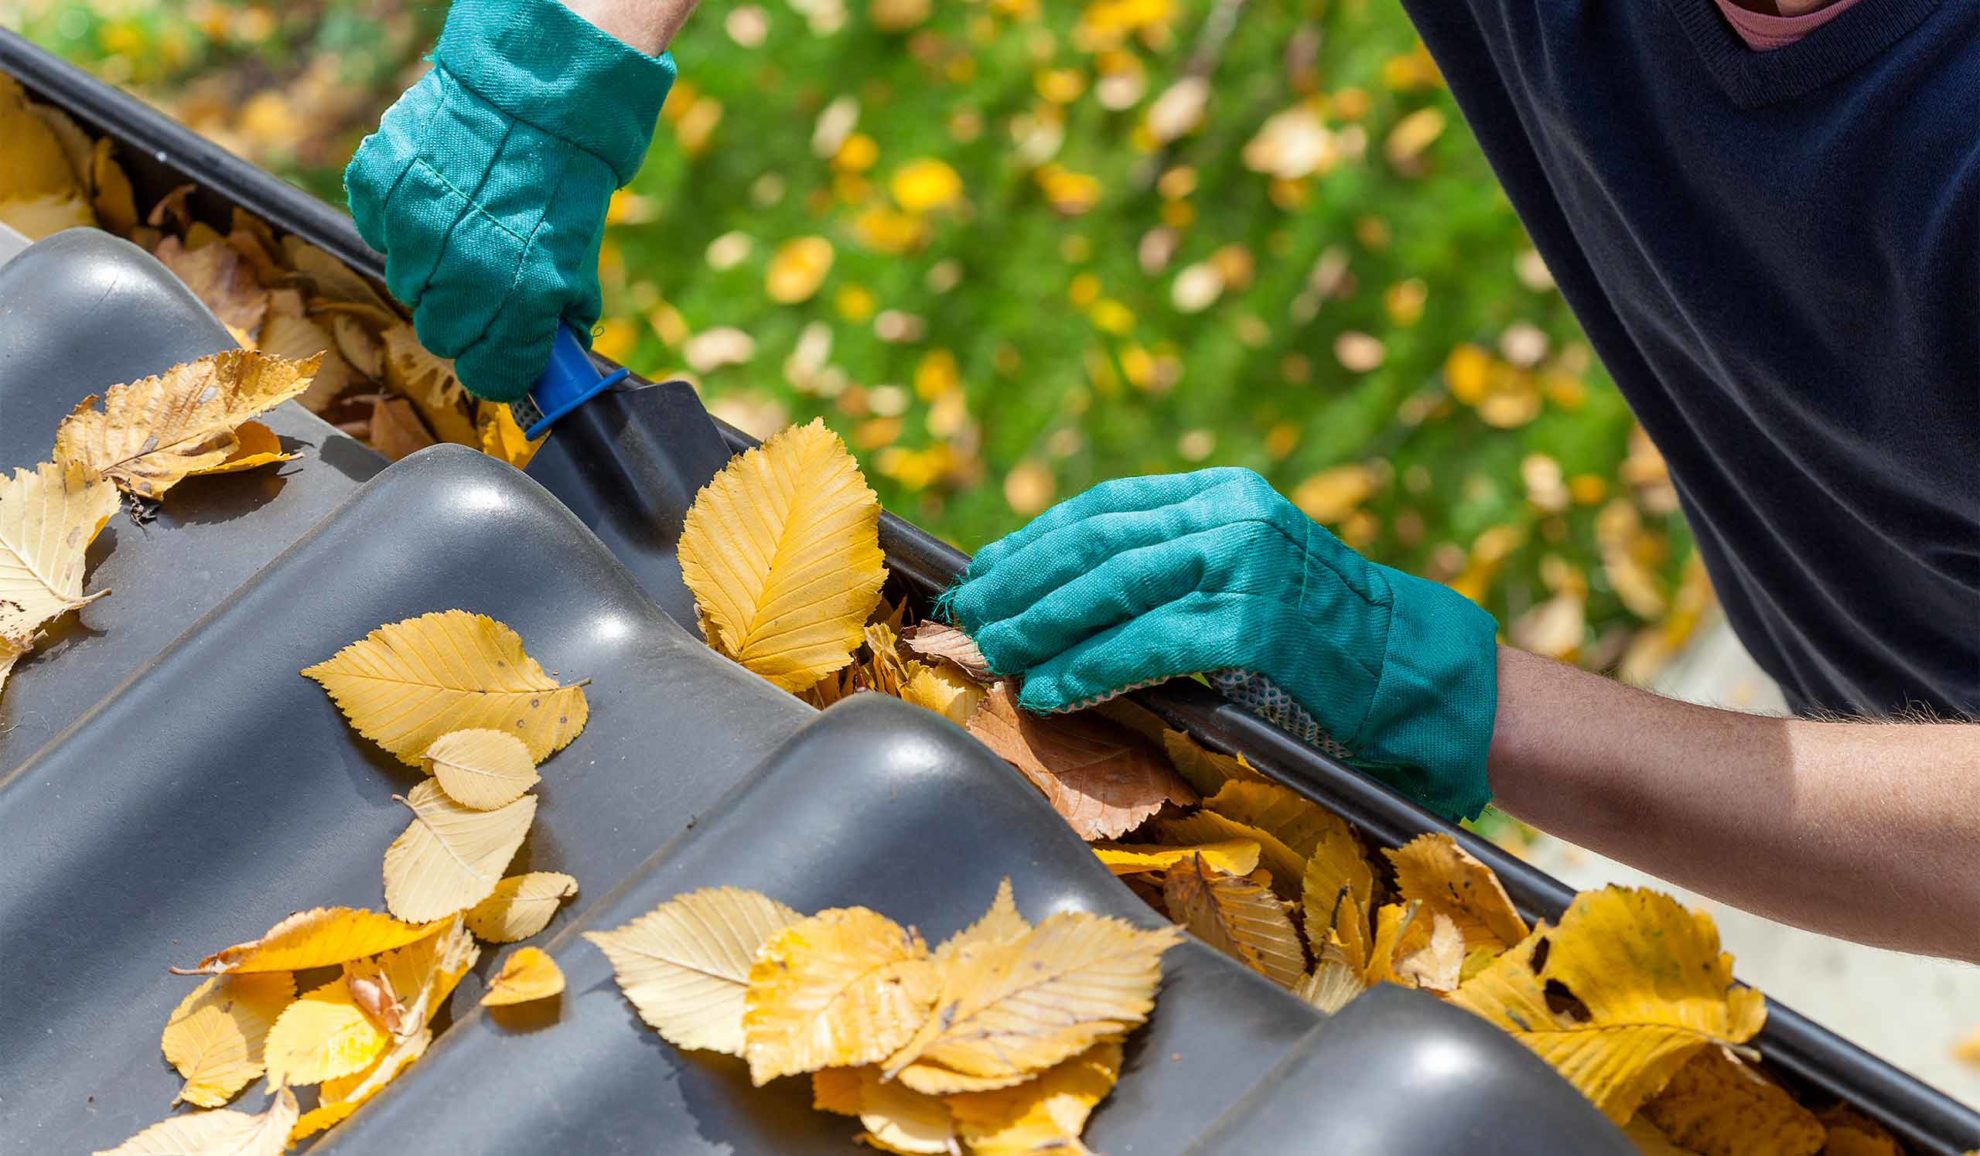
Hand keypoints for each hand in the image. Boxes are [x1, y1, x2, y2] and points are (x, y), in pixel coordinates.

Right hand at [344, 0, 676, 401]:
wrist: (534, 98)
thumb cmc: (562, 186)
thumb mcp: (577, 263)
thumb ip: (557, 321)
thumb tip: (551, 364)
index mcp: (519, 301)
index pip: (489, 376)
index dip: (498, 366)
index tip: (502, 353)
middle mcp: (461, 275)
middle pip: (442, 336)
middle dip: (464, 317)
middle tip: (485, 279)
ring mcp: (413, 232)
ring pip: (408, 285)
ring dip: (432, 268)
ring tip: (463, 225)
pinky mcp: (378, 191)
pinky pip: (380, 233)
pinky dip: (401, 223)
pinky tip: (436, 196)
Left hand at [941, 468, 1499, 819]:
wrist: (1418, 673)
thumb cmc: (1327, 638)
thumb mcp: (1250, 570)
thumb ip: (1176, 565)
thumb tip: (1067, 592)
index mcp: (1224, 493)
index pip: (1105, 507)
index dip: (1035, 540)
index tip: (986, 571)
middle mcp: (1230, 516)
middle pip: (1095, 543)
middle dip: (1021, 582)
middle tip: (970, 616)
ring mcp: (1243, 566)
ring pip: (1110, 589)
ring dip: (1040, 626)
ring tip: (996, 652)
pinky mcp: (1252, 625)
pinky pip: (1145, 646)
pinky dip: (1088, 669)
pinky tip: (1051, 689)